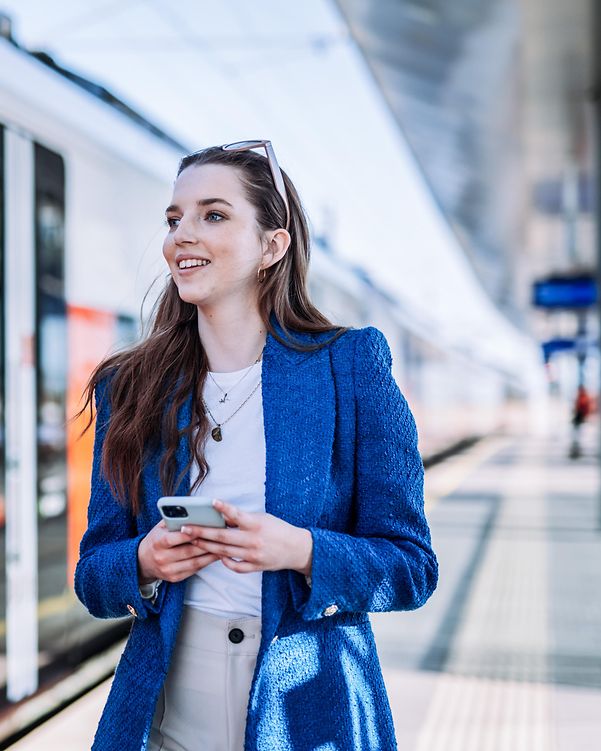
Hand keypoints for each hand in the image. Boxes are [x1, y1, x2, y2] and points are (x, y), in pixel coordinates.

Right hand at [137, 520, 220, 583]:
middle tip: (220, 537)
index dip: (190, 533)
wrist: (143, 561)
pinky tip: (214, 556)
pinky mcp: (174, 578)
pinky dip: (206, 563)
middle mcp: (161, 558)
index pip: (175, 538)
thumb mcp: (160, 527)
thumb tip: (191, 511)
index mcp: (157, 542)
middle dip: (205, 544)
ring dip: (209, 555)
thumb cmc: (157, 539)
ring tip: (222, 547)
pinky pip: (194, 570)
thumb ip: (173, 520)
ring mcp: (168, 570)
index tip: (204, 528)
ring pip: (194, 562)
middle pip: (188, 551)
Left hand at [182, 499, 312, 575]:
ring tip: (192, 541)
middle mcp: (253, 540)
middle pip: (222, 537)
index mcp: (256, 524)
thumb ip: (242, 518)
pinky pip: (234, 566)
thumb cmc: (278, 529)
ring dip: (206, 546)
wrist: (297, 549)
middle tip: (185, 528)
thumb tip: (221, 516)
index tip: (210, 502)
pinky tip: (217, 555)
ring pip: (224, 552)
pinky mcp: (254, 567)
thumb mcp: (262, 518)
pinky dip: (224, 561)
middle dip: (201, 532)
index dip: (223, 508)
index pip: (236, 514)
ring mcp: (253, 555)